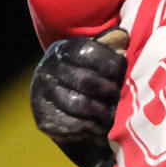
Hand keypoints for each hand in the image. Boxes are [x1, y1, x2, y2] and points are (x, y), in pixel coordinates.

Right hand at [31, 30, 128, 166]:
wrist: (61, 106)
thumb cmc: (89, 77)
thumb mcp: (99, 58)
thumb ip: (111, 45)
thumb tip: (123, 37)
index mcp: (64, 49)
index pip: (89, 52)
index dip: (111, 65)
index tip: (121, 74)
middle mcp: (48, 69)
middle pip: (86, 81)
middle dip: (108, 92)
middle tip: (117, 97)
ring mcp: (43, 94)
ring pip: (79, 105)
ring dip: (102, 113)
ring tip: (112, 115)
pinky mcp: (44, 118)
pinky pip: (72, 126)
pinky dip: (91, 128)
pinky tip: (98, 127)